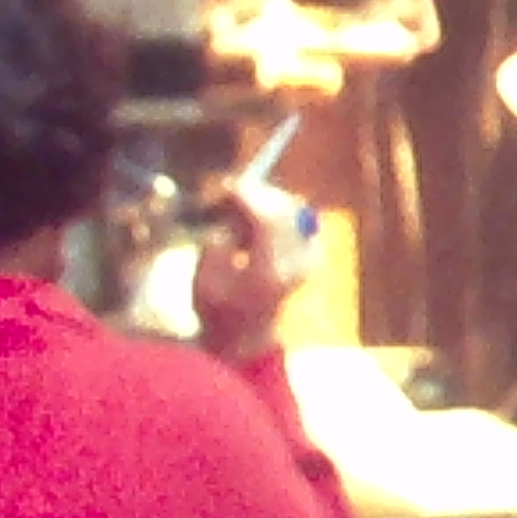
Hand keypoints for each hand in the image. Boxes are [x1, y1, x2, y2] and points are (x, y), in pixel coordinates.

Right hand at [189, 184, 312, 364]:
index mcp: (269, 273)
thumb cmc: (218, 308)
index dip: (249, 196)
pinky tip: (253, 230)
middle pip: (285, 209)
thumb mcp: (203, 279)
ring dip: (264, 202)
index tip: (229, 183)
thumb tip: (228, 206)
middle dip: (256, 193)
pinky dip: (273, 212)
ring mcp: (310, 258)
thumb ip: (215, 243)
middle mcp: (298, 264)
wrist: (248, 334)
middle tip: (228, 193)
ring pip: (291, 208)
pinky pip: (295, 216)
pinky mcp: (312, 252)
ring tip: (238, 222)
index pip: (269, 221)